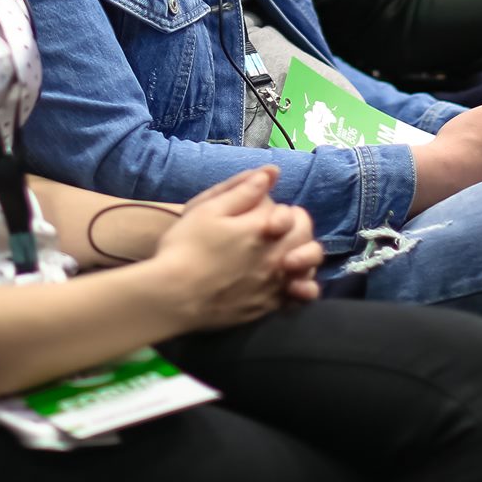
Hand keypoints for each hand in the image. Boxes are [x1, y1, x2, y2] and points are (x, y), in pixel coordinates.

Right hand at [154, 167, 318, 327]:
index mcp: (264, 228)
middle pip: (306, 238)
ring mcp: (274, 285)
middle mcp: (277, 256)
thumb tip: (271, 173)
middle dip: (298, 228)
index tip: (266, 212)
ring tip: (288, 254)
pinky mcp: (267, 308)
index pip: (293, 214)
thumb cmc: (186, 247)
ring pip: (308, 268)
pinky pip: (297, 296)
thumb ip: (243, 190)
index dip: (282, 210)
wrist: (173, 297)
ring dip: (304, 256)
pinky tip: (288, 283)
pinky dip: (300, 286)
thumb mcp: (208, 209)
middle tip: (279, 228)